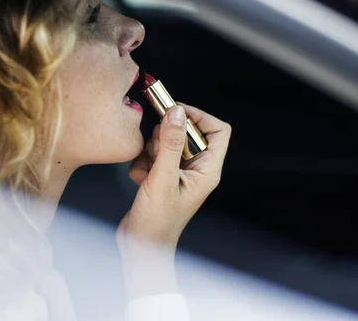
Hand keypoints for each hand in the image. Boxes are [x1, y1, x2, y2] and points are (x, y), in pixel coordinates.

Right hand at [118, 104, 230, 251]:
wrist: (140, 246)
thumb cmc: (158, 222)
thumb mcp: (163, 178)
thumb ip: (170, 144)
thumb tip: (177, 113)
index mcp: (207, 170)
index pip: (218, 130)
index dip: (199, 116)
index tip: (177, 111)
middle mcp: (195, 169)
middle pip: (187, 132)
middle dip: (166, 136)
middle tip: (156, 148)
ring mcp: (178, 172)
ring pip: (166, 142)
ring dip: (151, 150)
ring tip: (147, 170)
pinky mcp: (162, 176)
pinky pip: (153, 154)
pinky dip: (143, 161)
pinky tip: (140, 178)